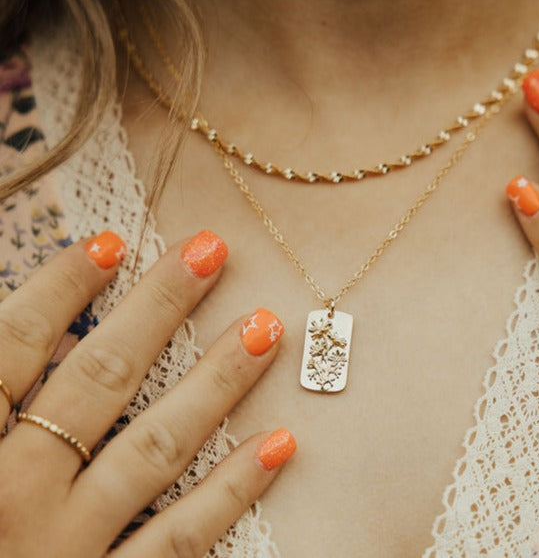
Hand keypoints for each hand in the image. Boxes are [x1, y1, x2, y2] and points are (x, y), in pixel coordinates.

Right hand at [0, 229, 294, 556]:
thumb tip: (28, 338)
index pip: (7, 351)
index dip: (56, 291)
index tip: (109, 242)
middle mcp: (14, 499)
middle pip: (97, 380)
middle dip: (158, 308)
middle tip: (213, 251)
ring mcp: (66, 550)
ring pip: (155, 449)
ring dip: (215, 384)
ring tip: (266, 327)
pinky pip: (178, 543)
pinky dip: (230, 494)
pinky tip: (281, 444)